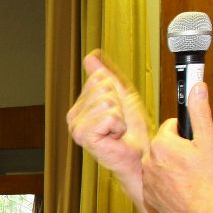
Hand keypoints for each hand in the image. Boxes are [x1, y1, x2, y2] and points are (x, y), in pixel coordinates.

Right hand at [67, 51, 154, 183]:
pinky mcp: (84, 136)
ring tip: (117, 130)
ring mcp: (76, 127)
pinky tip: (114, 136)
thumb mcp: (120, 95)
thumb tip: (91, 56)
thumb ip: (105, 75)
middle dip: (118, 103)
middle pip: (102, 87)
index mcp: (79, 106)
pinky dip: (118, 125)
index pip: (97, 78)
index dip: (115, 92)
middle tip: (119, 123)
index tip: (117, 111)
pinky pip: (109, 115)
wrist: (139, 156)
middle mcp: (73, 116)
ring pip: (106, 101)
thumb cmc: (132, 132)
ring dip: (120, 115)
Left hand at [140, 81, 212, 212]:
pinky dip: (167, 184)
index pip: (170, 127)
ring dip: (171, 167)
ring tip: (190, 178)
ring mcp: (147, 179)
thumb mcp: (209, 141)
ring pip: (159, 164)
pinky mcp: (148, 196)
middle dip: (178, 150)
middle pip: (164, 145)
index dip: (186, 135)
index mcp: (162, 143)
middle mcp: (148, 160)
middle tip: (196, 163)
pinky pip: (156, 182)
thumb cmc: (209, 180)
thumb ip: (200, 112)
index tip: (196, 145)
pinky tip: (182, 190)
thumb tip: (197, 87)